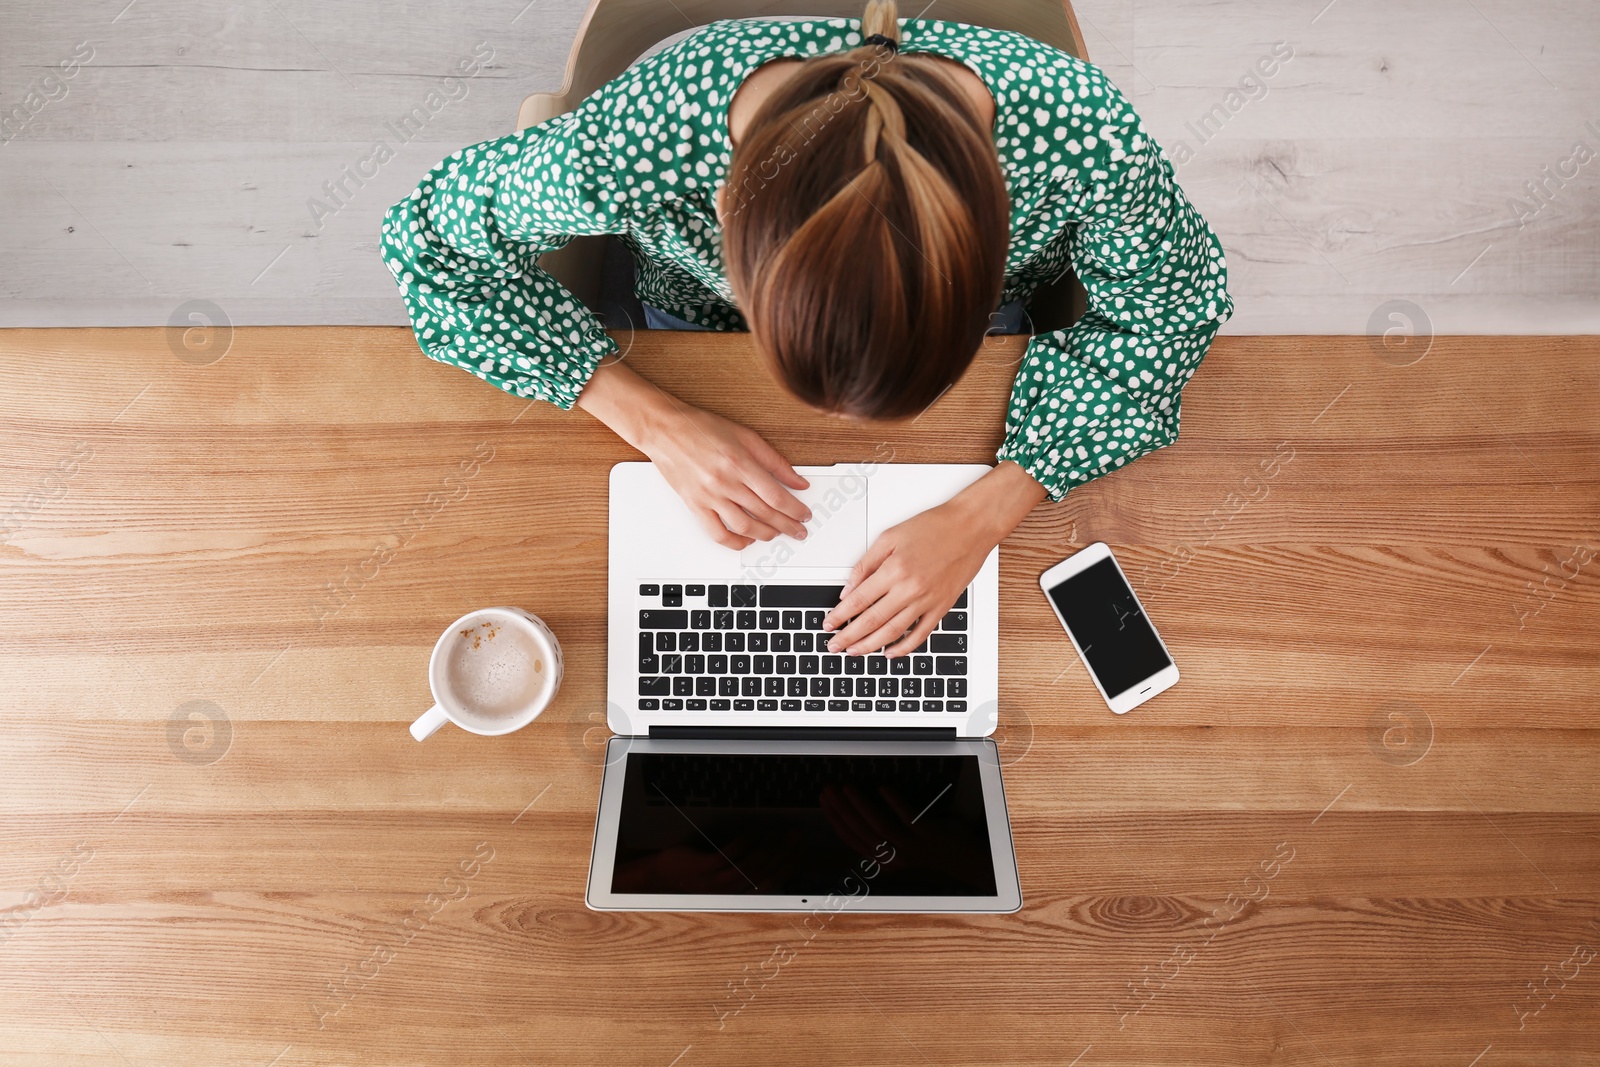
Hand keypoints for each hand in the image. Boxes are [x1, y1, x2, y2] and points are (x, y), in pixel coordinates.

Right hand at [643, 403, 811, 549]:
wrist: (664, 430)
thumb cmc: (702, 429)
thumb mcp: (746, 436)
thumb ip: (774, 461)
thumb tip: (798, 481)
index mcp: (740, 463)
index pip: (776, 496)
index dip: (795, 510)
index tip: (804, 514)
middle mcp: (725, 482)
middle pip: (765, 513)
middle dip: (787, 526)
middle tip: (798, 530)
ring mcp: (709, 496)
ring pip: (744, 527)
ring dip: (766, 535)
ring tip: (777, 534)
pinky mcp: (695, 505)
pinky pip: (717, 533)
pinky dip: (735, 543)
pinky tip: (746, 541)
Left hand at [821, 501, 994, 655]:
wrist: (970, 527)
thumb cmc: (934, 526)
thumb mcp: (890, 536)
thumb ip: (866, 564)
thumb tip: (849, 588)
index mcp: (894, 569)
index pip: (858, 600)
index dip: (840, 615)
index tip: (829, 624)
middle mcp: (910, 588)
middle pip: (872, 620)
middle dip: (849, 636)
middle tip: (834, 645)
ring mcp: (927, 601)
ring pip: (893, 632)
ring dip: (870, 645)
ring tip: (854, 651)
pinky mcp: (942, 607)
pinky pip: (920, 634)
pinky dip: (904, 648)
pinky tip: (890, 652)